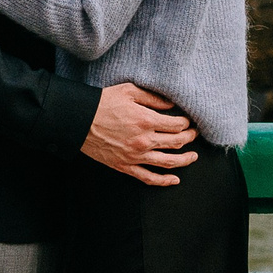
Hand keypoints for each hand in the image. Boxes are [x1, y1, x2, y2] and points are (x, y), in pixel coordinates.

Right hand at [81, 83, 197, 185]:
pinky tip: (174, 180)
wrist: (78, 120)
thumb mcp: (129, 91)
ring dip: (185, 160)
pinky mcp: (125, 166)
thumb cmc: (102, 103)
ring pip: (168, 162)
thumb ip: (153, 98)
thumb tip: (171, 105)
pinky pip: (148, 177)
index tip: (188, 121)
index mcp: (146, 120)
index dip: (186, 123)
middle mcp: (144, 140)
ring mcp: (135, 156)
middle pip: (176, 142)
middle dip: (189, 138)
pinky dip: (163, 181)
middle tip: (193, 134)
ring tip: (193, 156)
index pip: (177, 125)